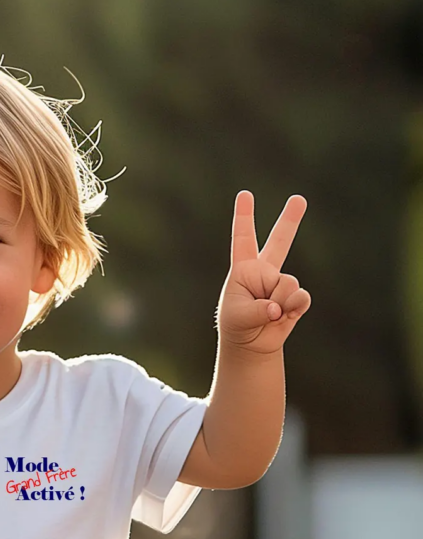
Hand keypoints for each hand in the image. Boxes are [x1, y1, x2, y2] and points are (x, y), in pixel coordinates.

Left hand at [216, 190, 311, 353]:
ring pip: (287, 283)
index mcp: (243, 268)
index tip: (245, 194)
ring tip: (268, 314)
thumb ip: (258, 310)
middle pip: (280, 241)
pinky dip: (292, 309)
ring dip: (277, 303)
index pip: (243, 238)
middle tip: (299, 199)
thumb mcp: (238, 317)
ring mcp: (281, 282)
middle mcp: (264, 270)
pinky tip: (284, 317)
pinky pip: (300, 297)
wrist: (251, 344)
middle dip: (290, 220)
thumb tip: (279, 308)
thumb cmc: (237, 325)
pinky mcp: (296, 297)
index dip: (244, 217)